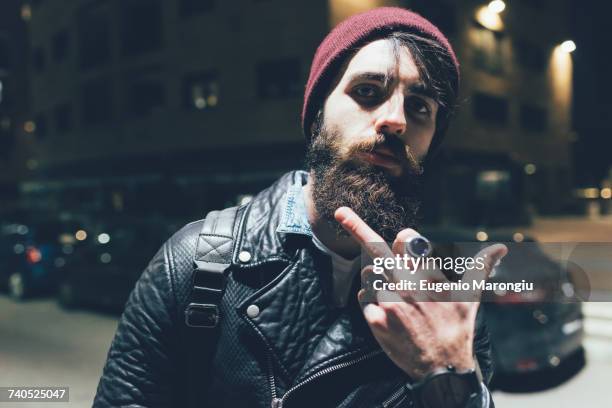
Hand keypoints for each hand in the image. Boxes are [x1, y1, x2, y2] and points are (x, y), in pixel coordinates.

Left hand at [334, 207, 506, 379]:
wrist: (442, 369)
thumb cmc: (457, 329)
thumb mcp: (470, 297)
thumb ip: (480, 267)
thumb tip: (501, 248)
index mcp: (428, 275)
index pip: (406, 240)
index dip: (403, 238)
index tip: (399, 238)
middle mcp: (406, 285)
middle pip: (376, 250)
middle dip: (356, 227)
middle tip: (340, 212)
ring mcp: (389, 303)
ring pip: (369, 275)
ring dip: (375, 278)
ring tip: (393, 293)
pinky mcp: (376, 321)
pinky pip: (365, 300)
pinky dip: (372, 302)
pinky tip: (387, 312)